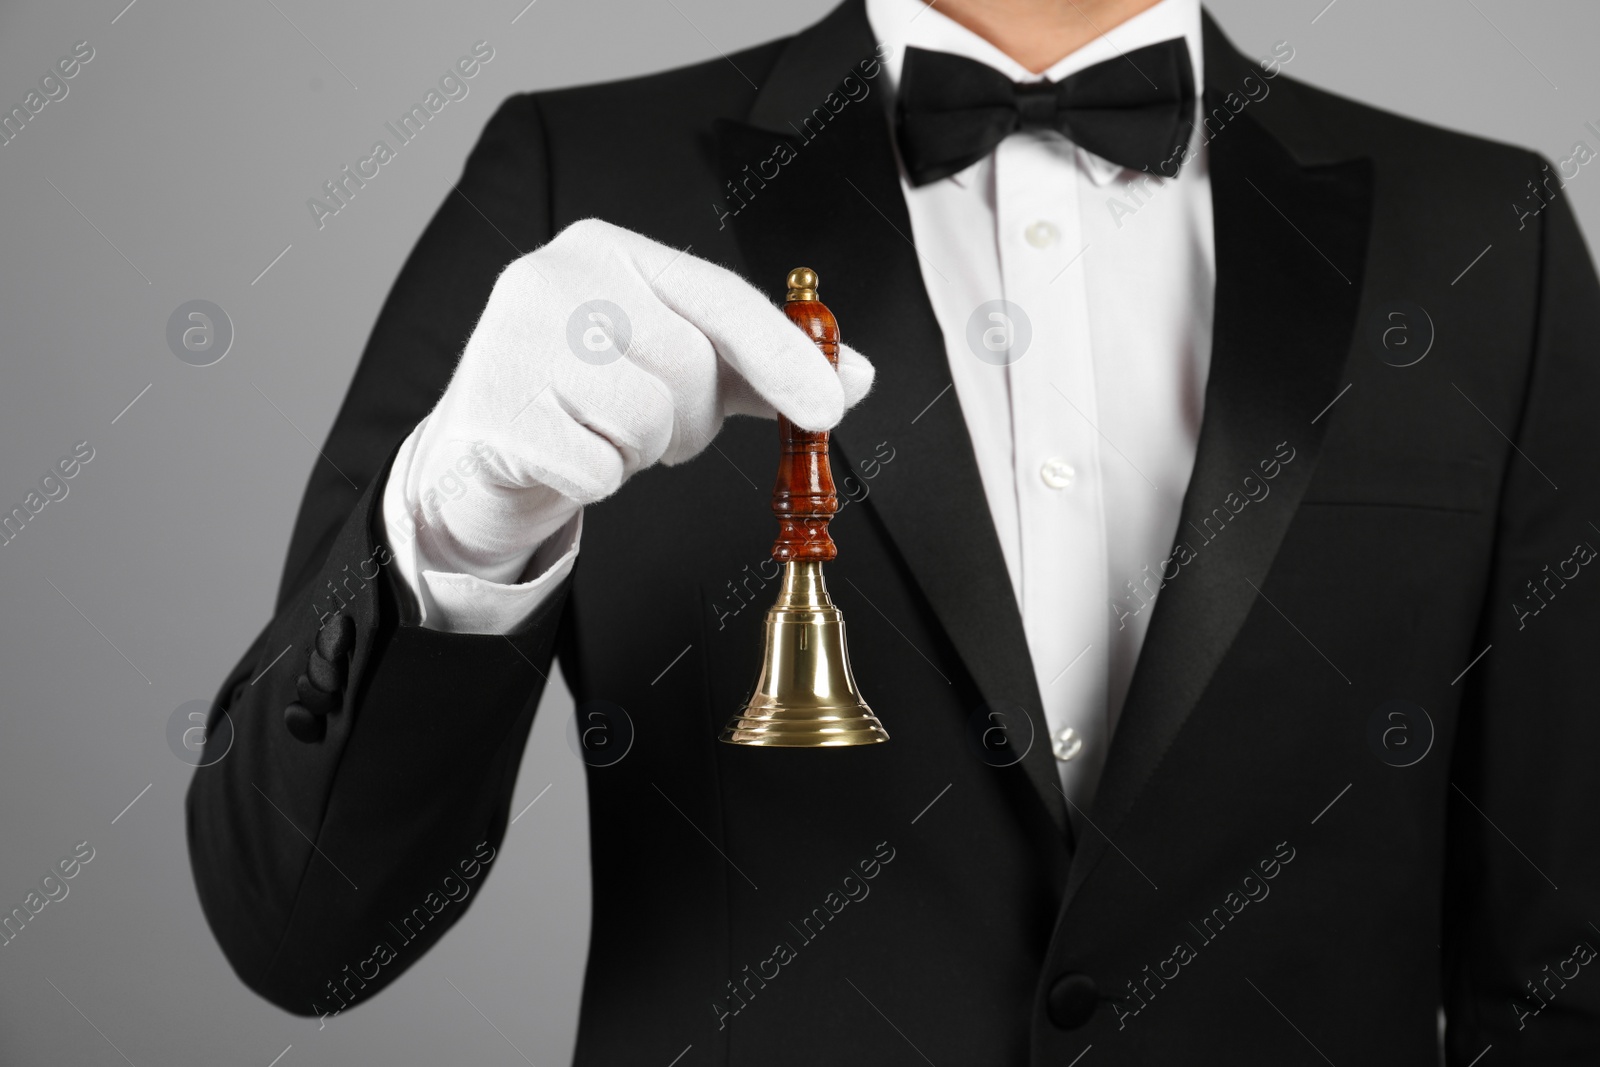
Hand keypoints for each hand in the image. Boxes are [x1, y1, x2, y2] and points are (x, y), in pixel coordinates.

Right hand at [389, 218, 874, 584]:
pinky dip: (597, 481)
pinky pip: (598, 469)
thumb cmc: (586, 399)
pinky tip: (564, 458)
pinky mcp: (492, 409)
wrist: (480, 452)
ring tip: (601, 434)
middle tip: (651, 425)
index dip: (785, 355)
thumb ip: (761, 367)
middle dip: (690, 419)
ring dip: (642, 452)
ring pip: (647, 421)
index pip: (720, 297)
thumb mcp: (675, 367)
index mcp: (609, 249)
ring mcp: (515, 338)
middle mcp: (557, 277)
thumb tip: (854, 376)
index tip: (831, 406)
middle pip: (688, 366)